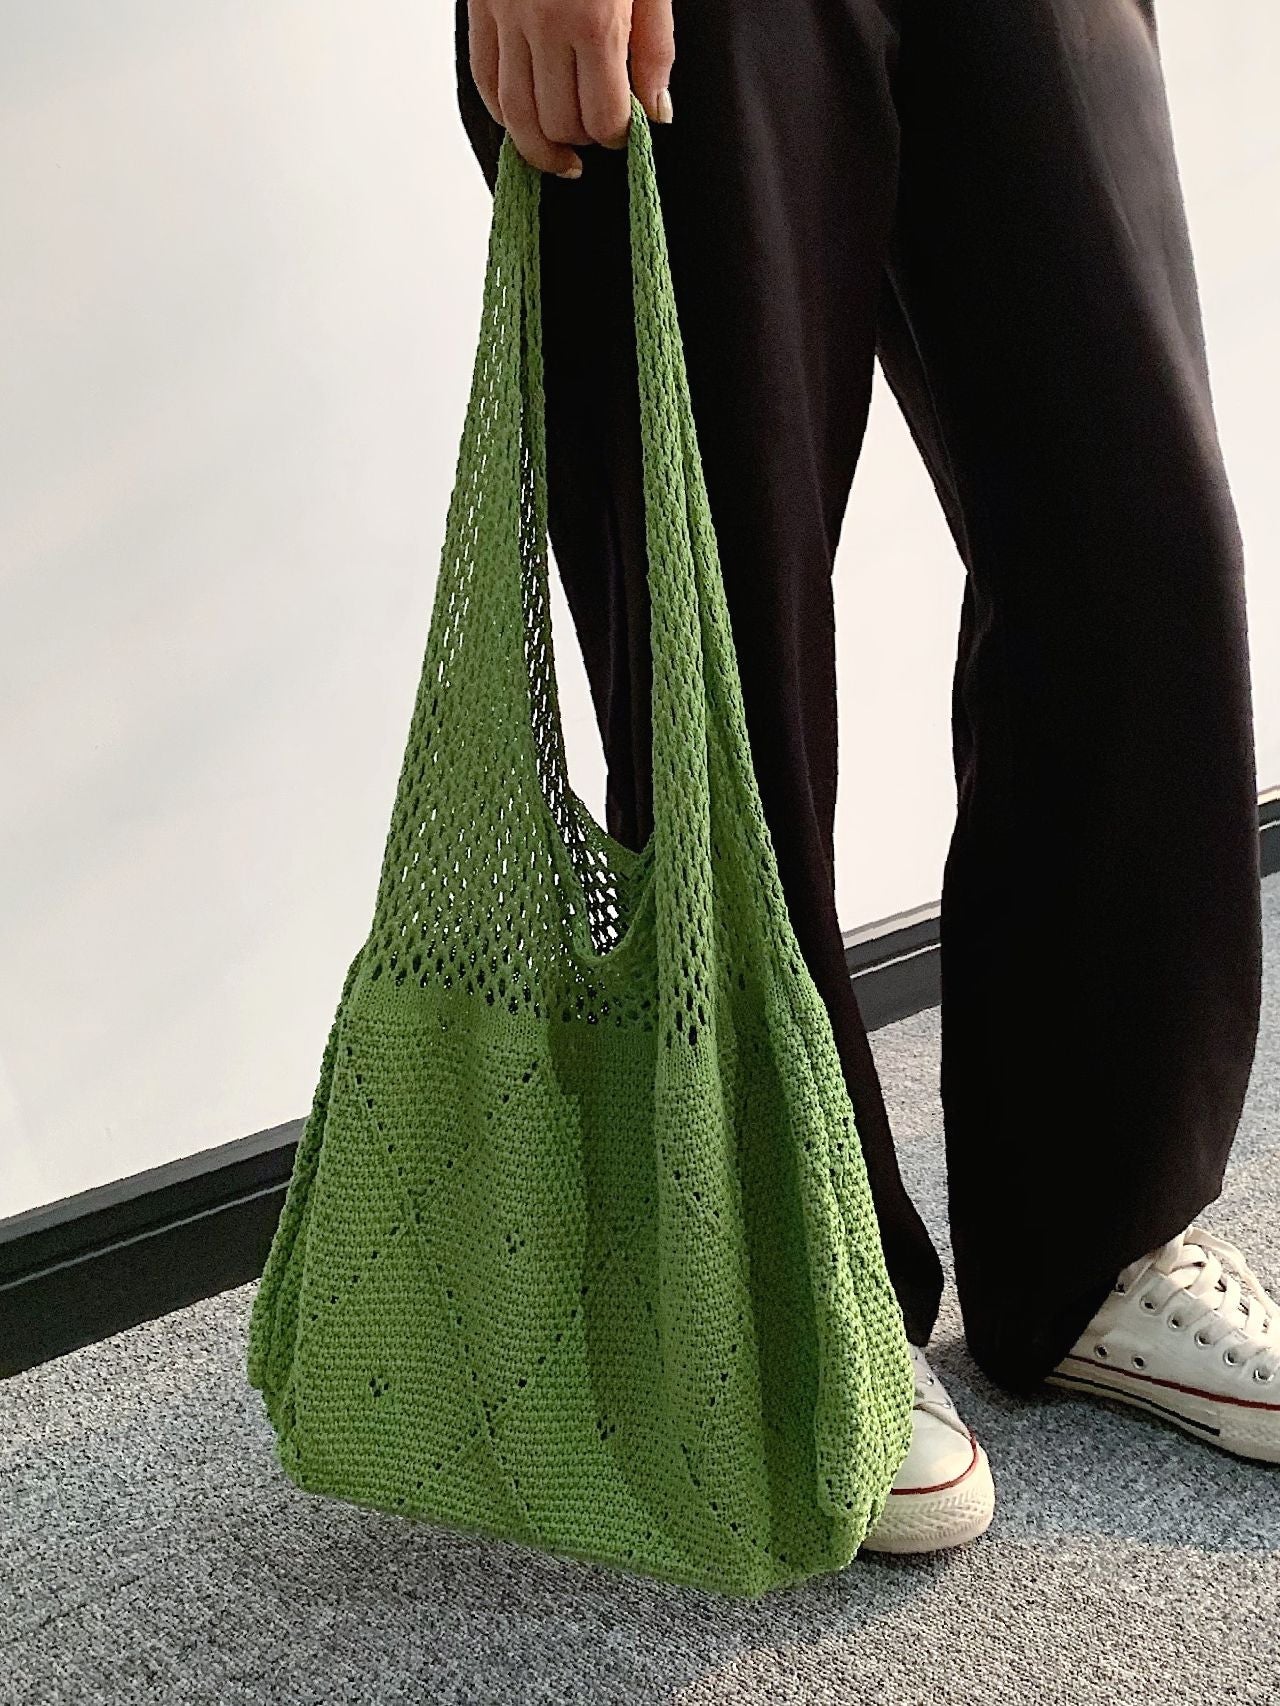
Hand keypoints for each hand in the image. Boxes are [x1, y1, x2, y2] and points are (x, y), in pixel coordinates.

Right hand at [467, 0, 674, 177]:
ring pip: (516, 113)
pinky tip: (525, 123)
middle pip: (558, 122)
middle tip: (596, 133)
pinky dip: (504, 112)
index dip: (617, 136)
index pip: (602, 117)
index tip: (624, 132)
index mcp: (593, 20)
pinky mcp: (481, 6)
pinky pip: (485, 78)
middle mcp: (544, 23)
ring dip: (539, 147)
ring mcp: (507, 16)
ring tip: (560, 159)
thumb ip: (655, 48)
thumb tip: (656, 114)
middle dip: (582, 140)